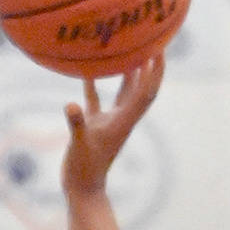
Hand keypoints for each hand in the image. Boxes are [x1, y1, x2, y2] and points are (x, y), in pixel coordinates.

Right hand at [61, 56, 164, 197]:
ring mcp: (109, 121)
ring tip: (129, 47)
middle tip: (151, 40)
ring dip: (129, 70)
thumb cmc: (84, 170)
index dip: (155, 71)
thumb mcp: (80, 146)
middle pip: (142, 87)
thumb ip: (76, 124)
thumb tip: (70, 105)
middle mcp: (121, 118)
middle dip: (149, 65)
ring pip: (123, 90)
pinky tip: (88, 68)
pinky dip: (94, 83)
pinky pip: (97, 99)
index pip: (146, 92)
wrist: (82, 189)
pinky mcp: (94, 124)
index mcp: (124, 121)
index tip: (159, 48)